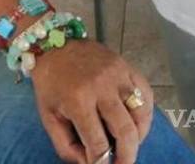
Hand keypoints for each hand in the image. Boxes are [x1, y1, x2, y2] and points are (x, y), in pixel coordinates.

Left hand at [31, 41, 153, 163]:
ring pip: (141, 115)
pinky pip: (146, 95)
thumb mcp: (48, 116)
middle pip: (125, 132)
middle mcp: (101, 87)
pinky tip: (136, 124)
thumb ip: (65, 145)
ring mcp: (118, 75)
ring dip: (139, 136)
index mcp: (77, 99)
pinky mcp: (128, 67)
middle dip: (127, 156)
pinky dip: (145, 114)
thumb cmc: (50, 82)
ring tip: (130, 145)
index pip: (98, 142)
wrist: (54, 43)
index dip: (101, 162)